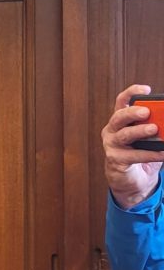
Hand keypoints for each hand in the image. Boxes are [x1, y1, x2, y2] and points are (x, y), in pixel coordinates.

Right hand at [102, 84, 163, 208]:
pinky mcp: (116, 160)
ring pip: (124, 135)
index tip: (146, 89)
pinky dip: (149, 154)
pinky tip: (161, 153)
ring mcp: (112, 145)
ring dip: (139, 131)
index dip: (131, 93)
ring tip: (154, 129)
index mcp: (121, 121)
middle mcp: (112, 130)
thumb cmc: (141, 153)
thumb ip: (158, 126)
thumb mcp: (151, 137)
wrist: (133, 179)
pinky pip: (133, 155)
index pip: (122, 102)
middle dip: (132, 112)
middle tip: (146, 111)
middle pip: (119, 117)